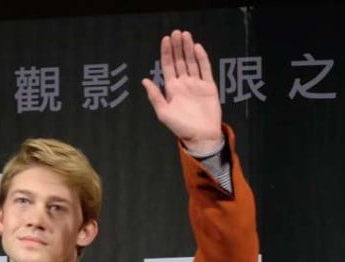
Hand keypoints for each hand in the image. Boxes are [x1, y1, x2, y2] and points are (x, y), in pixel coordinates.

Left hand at [141, 29, 222, 153]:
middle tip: (176, 33)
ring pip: (192, 62)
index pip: (168, 66)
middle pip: (180, 61)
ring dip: (188, 49)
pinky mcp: (209, 86)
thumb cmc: (180, 127)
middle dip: (177, 47)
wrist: (201, 136)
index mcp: (171, 89)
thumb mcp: (163, 113)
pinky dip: (202, 58)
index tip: (165, 39)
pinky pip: (205, 69)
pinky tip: (197, 48)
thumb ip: (155, 96)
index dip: (166, 53)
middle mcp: (184, 84)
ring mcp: (197, 84)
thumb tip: (144, 80)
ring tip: (185, 35)